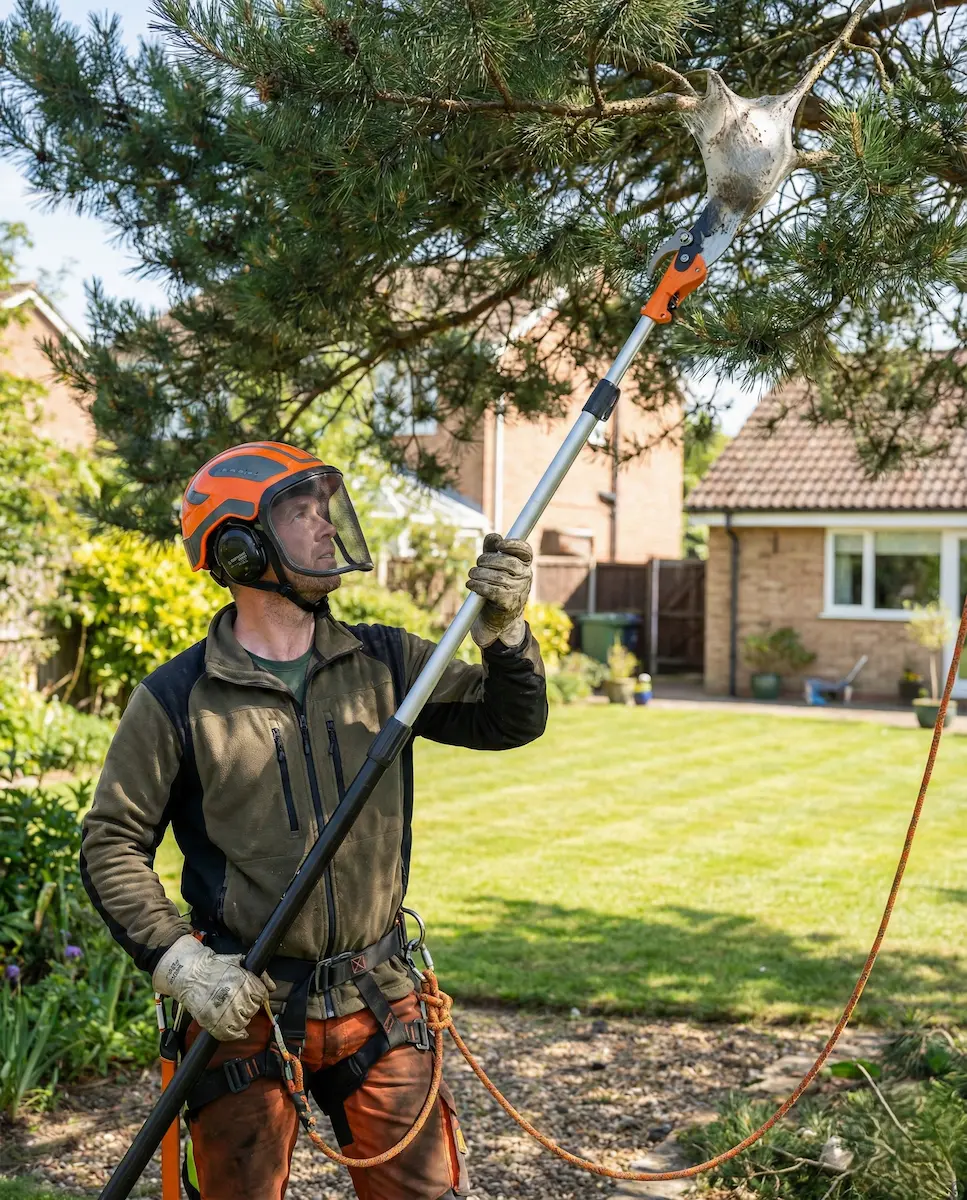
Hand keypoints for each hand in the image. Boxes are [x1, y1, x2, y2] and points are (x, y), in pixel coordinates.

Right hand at [152, 934, 272, 1041]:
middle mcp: (238, 996)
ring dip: (239, 1019)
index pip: (262, 996)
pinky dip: (233, 1034)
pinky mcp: (214, 1023)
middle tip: (236, 1001)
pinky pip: (231, 1035)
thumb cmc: (214, 967)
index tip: (249, 996)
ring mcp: (226, 1011)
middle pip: (253, 1010)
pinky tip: (231, 1028)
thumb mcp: (239, 963)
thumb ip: (260, 975)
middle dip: (247, 1006)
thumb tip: (272, 987)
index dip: (256, 996)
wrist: (189, 974)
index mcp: (245, 981)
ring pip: (244, 1022)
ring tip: (229, 1011)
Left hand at [467, 533, 532, 648]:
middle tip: (478, 564)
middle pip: (506, 562)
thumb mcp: (495, 566)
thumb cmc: (497, 586)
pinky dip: (478, 586)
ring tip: (472, 575)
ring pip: (497, 577)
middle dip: (487, 560)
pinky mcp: (508, 604)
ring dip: (479, 573)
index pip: (525, 551)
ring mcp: (518, 591)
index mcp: (525, 565)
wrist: (499, 618)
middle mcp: (525, 577)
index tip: (499, 544)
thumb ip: (493, 550)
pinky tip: (470, 584)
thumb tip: (494, 536)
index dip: (513, 544)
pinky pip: (491, 590)